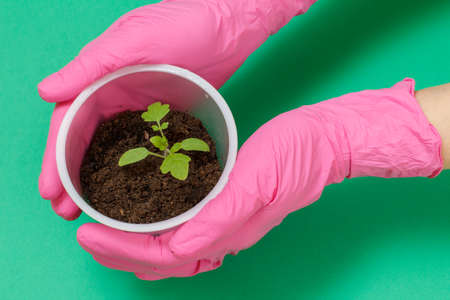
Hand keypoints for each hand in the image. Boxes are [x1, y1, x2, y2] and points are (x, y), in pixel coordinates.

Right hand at [38, 0, 315, 218]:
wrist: (231, 28)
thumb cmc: (186, 23)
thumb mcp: (135, 41)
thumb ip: (92, 66)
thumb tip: (45, 92)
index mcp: (101, 78)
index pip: (69, 121)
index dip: (57, 157)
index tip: (50, 190)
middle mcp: (116, 95)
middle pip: (86, 140)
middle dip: (72, 175)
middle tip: (65, 210)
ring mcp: (142, 108)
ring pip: (113, 148)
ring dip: (99, 177)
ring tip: (90, 208)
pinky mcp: (166, 117)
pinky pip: (143, 147)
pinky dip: (132, 169)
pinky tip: (130, 191)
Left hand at [77, 79, 441, 279]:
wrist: (321, 144)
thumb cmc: (294, 159)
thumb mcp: (255, 184)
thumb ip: (219, 221)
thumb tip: (179, 250)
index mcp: (226, 232)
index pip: (163, 257)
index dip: (122, 249)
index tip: (89, 231)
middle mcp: (221, 234)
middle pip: (160, 260)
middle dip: (119, 252)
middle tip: (87, 233)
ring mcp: (224, 222)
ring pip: (169, 248)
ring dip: (132, 243)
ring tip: (104, 227)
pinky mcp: (224, 205)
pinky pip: (181, 227)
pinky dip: (153, 227)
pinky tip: (142, 212)